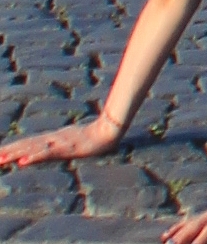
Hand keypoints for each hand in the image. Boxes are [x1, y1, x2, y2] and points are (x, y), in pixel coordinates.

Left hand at [0, 120, 122, 169]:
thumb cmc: (93, 137)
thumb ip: (60, 144)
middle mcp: (52, 139)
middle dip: (9, 151)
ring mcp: (58, 142)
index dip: (12, 148)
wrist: (109, 131)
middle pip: (27, 145)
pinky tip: (24, 161)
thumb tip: (50, 149)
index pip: (28, 143)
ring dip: (16, 154)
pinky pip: (48, 153)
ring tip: (1, 159)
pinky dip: (35, 156)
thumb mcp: (72, 141)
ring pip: (33, 148)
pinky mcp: (66, 147)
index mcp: (53, 138)